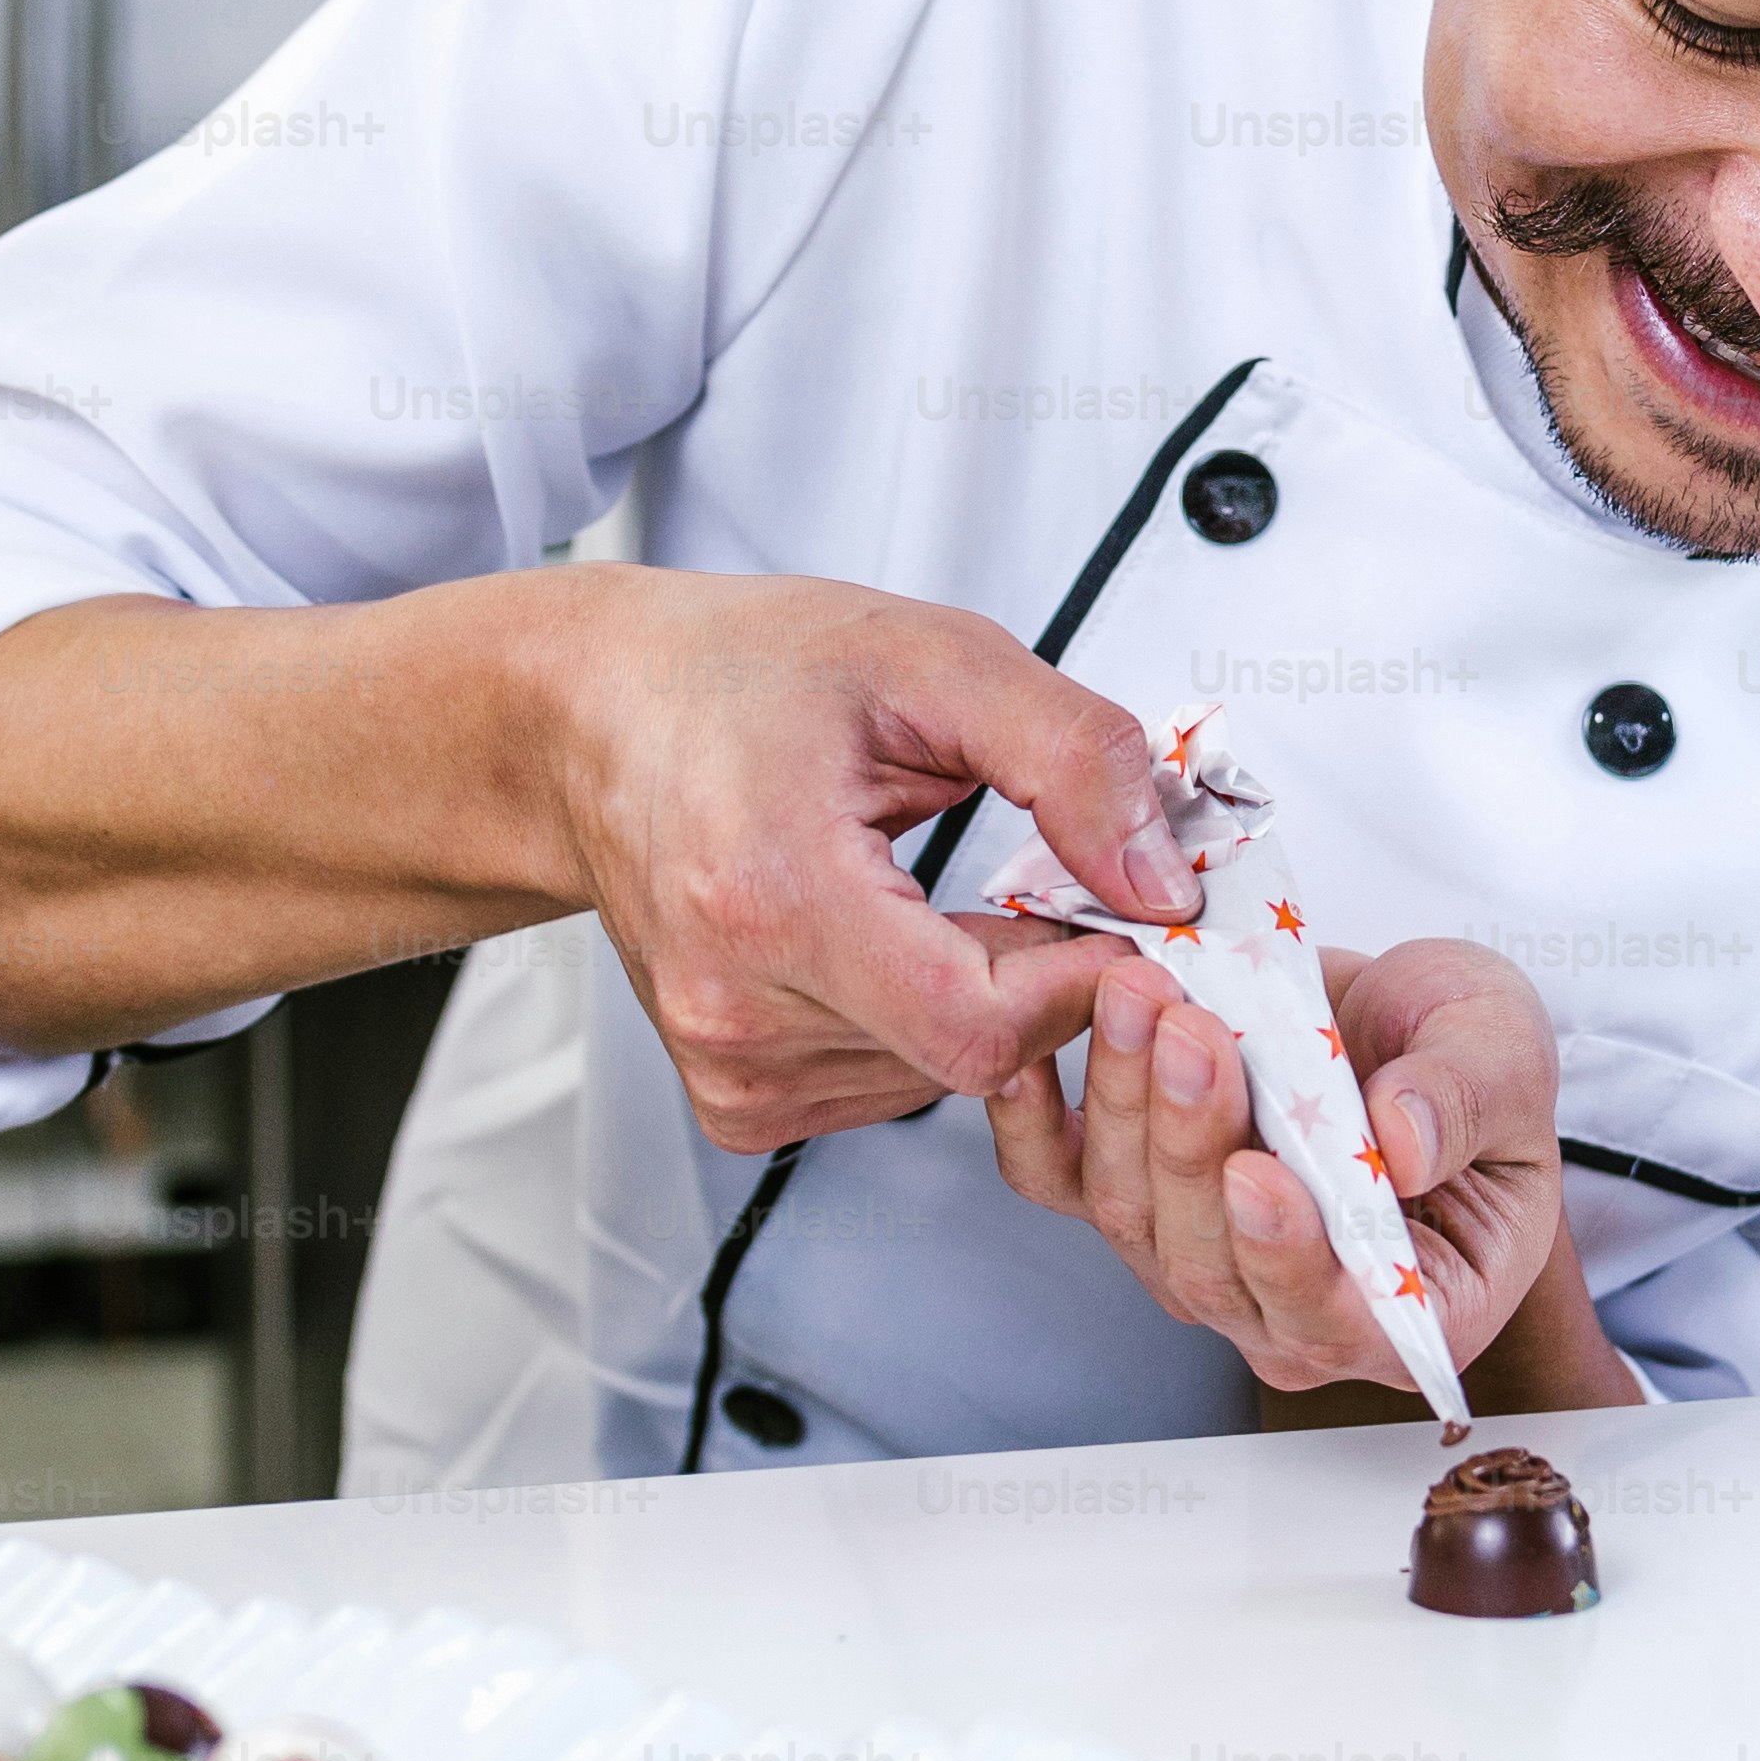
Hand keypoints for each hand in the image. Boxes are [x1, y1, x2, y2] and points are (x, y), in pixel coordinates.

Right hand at [537, 571, 1192, 1155]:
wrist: (597, 720)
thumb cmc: (742, 677)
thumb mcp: (935, 659)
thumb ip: (1072, 761)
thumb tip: (1162, 882)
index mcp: (772, 895)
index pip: (982, 1027)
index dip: (1080, 977)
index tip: (1113, 910)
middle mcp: (734, 1006)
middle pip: (971, 1057)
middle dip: (1038, 974)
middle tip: (1032, 880)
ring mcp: (726, 1065)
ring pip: (940, 1081)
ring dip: (976, 997)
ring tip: (927, 892)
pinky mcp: (733, 1100)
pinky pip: (888, 1090)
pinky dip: (919, 1025)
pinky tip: (883, 941)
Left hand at [986, 932, 1565, 1394]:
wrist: (1404, 1026)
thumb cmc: (1469, 1065)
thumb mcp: (1506, 1057)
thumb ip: (1464, 1102)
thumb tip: (1404, 1147)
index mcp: (1409, 1308)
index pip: (1338, 1320)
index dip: (1289, 1258)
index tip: (1259, 1172)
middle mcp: (1290, 1309)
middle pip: (1211, 1264)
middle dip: (1193, 1140)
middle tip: (1193, 1030)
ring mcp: (1200, 1258)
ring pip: (1133, 1212)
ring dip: (1127, 1099)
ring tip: (1140, 992)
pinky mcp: (1137, 1193)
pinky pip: (1058, 1179)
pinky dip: (1032, 1122)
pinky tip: (1029, 1059)